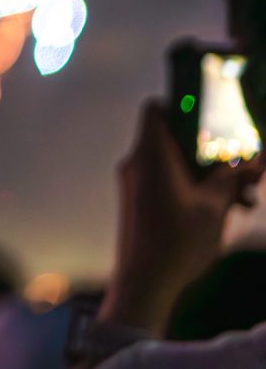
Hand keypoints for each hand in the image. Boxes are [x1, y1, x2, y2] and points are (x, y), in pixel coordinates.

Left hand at [103, 98, 255, 330]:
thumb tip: (253, 162)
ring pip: (175, 165)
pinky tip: (223, 211)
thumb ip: (231, 178)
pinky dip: (193, 189)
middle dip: (211, 152)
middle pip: (173, 139)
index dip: (183, 107)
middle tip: (243, 171)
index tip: (214, 119)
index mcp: (150, 154)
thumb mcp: (215, 205)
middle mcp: (137, 163)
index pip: (156, 109)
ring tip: (242, 199)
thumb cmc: (177, 239)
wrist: (145, 281)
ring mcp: (135, 183)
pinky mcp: (138, 202)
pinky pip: (167, 183)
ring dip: (208, 176)